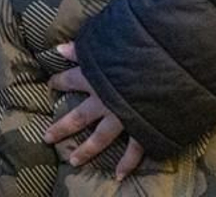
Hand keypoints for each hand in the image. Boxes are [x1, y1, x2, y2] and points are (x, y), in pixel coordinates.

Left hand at [44, 43, 144, 177]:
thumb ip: (85, 47)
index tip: (51, 85)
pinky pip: (134, 150)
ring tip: (73, 161)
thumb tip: (59, 49)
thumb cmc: (139, 46)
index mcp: (97, 76)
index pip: (71, 79)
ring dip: (86, 150)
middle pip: (78, 116)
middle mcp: (105, 99)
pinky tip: (119, 175)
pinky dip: (127, 163)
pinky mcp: (142, 128)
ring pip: (100, 138)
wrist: (169, 64)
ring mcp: (122, 117)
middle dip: (61, 127)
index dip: (60, 81)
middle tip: (47, 138)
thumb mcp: (110, 41)